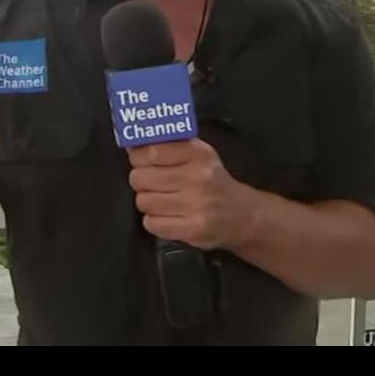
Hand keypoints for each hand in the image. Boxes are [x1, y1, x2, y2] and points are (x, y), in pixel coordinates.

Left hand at [127, 139, 257, 250]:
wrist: (242, 215)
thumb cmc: (214, 182)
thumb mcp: (199, 155)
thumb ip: (169, 146)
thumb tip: (132, 146)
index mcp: (198, 154)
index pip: (151, 151)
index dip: (137, 157)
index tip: (139, 160)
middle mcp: (198, 177)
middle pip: (141, 177)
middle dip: (141, 181)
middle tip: (151, 182)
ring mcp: (196, 205)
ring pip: (143, 201)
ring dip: (148, 201)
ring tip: (162, 200)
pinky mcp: (192, 229)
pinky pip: (151, 223)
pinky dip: (154, 221)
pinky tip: (168, 216)